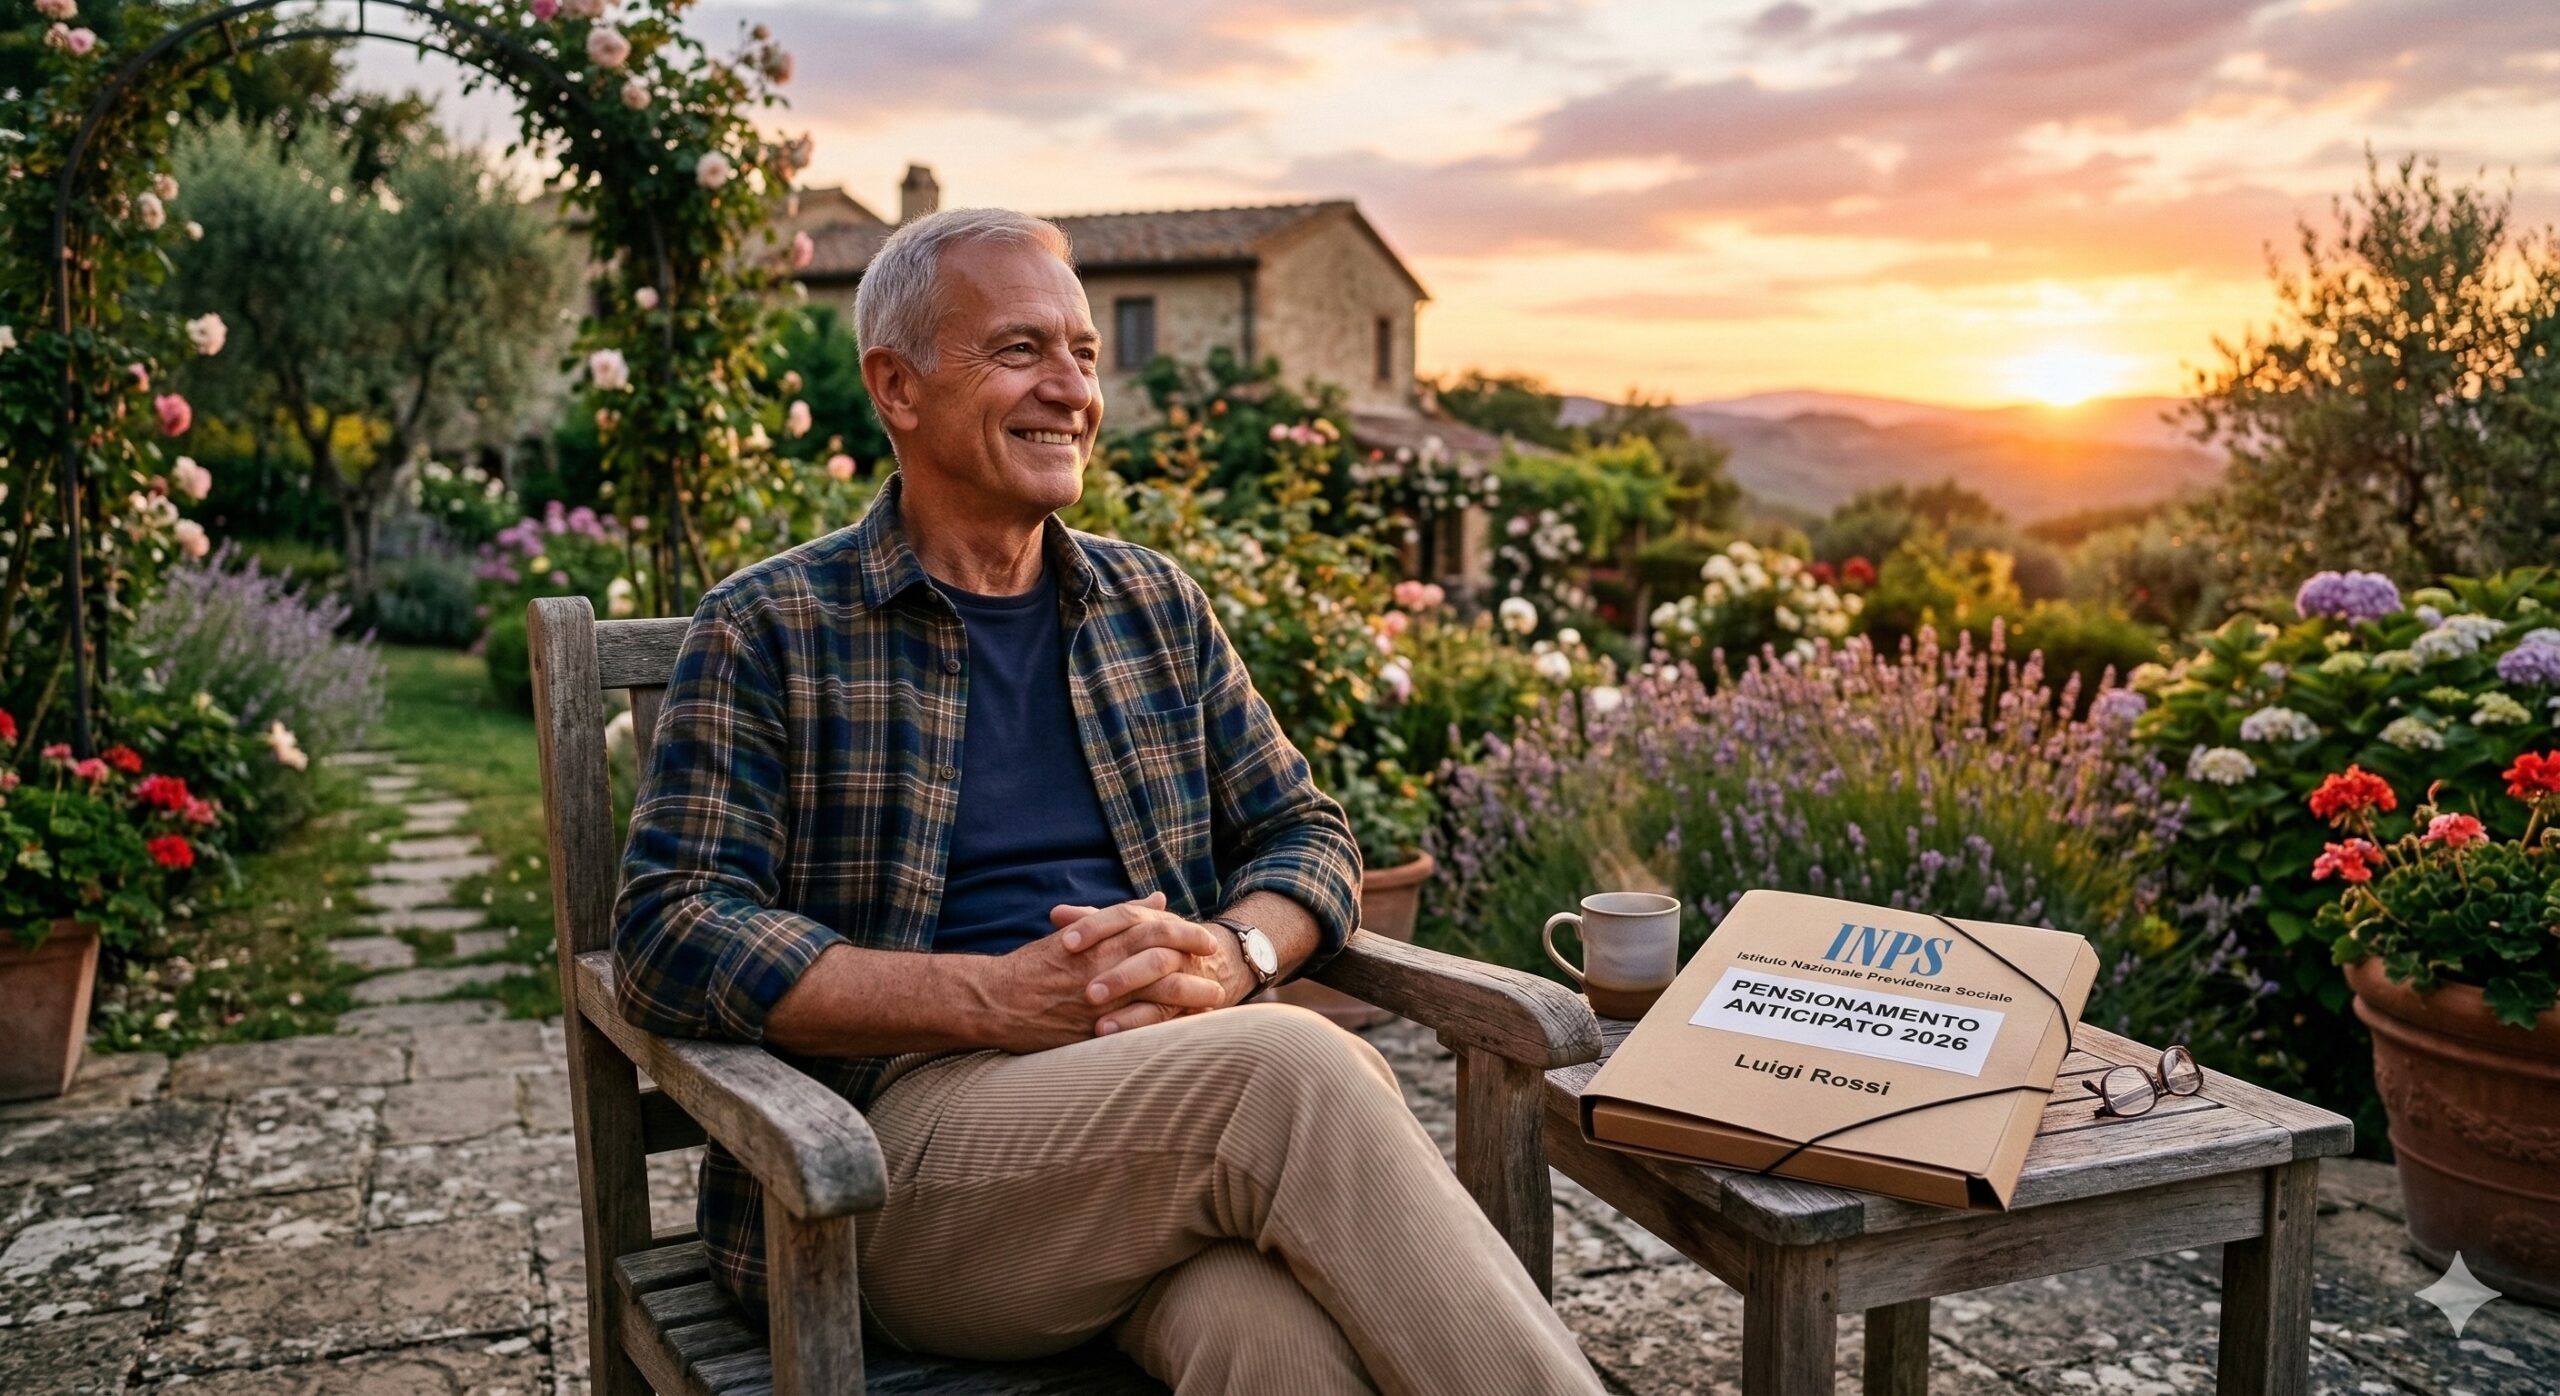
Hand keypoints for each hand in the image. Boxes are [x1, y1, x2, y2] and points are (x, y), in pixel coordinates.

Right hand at [970, 894, 1229, 1051]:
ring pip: (1159, 994)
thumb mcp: (1078, 932)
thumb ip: (1121, 916)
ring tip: (1214, 999)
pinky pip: (1140, 1027)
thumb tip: (1158, 899)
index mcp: (1100, 938)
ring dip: (1192, 996)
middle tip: (1219, 969)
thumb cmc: (1036, 965)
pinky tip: (1187, 1030)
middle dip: (1196, 964)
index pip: (1154, 927)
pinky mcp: (1095, 1028)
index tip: (1207, 940)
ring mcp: (1101, 997)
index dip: (1186, 932)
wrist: (995, 999)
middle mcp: (1103, 964)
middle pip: (1164, 957)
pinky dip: (1167, 1026)